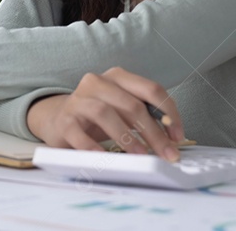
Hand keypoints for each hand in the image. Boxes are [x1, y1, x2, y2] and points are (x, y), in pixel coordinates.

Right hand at [26, 67, 185, 160]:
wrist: (58, 118)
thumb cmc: (98, 116)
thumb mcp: (123, 109)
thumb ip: (145, 114)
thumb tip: (171, 137)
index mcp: (118, 77)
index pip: (151, 89)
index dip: (169, 114)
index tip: (177, 137)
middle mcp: (98, 82)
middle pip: (132, 104)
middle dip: (153, 132)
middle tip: (165, 153)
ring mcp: (79, 100)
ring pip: (105, 113)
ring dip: (127, 137)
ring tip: (140, 155)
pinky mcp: (65, 120)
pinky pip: (79, 134)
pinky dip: (94, 147)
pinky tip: (106, 158)